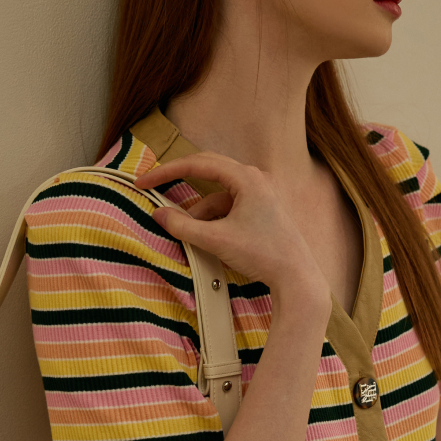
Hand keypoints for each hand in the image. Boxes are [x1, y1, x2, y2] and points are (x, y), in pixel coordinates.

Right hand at [134, 152, 328, 305]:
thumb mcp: (216, 241)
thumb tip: (158, 215)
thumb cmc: (262, 254)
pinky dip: (214, 221)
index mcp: (246, 177)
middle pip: (207, 172)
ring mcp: (260, 194)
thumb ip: (183, 226)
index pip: (198, 164)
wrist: (296, 277)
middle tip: (153, 189)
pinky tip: (208, 240)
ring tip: (190, 236)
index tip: (144, 182)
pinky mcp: (262, 211)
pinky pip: (229, 209)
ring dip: (200, 213)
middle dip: (180, 184)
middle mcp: (255, 179)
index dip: (167, 171)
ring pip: (218, 197)